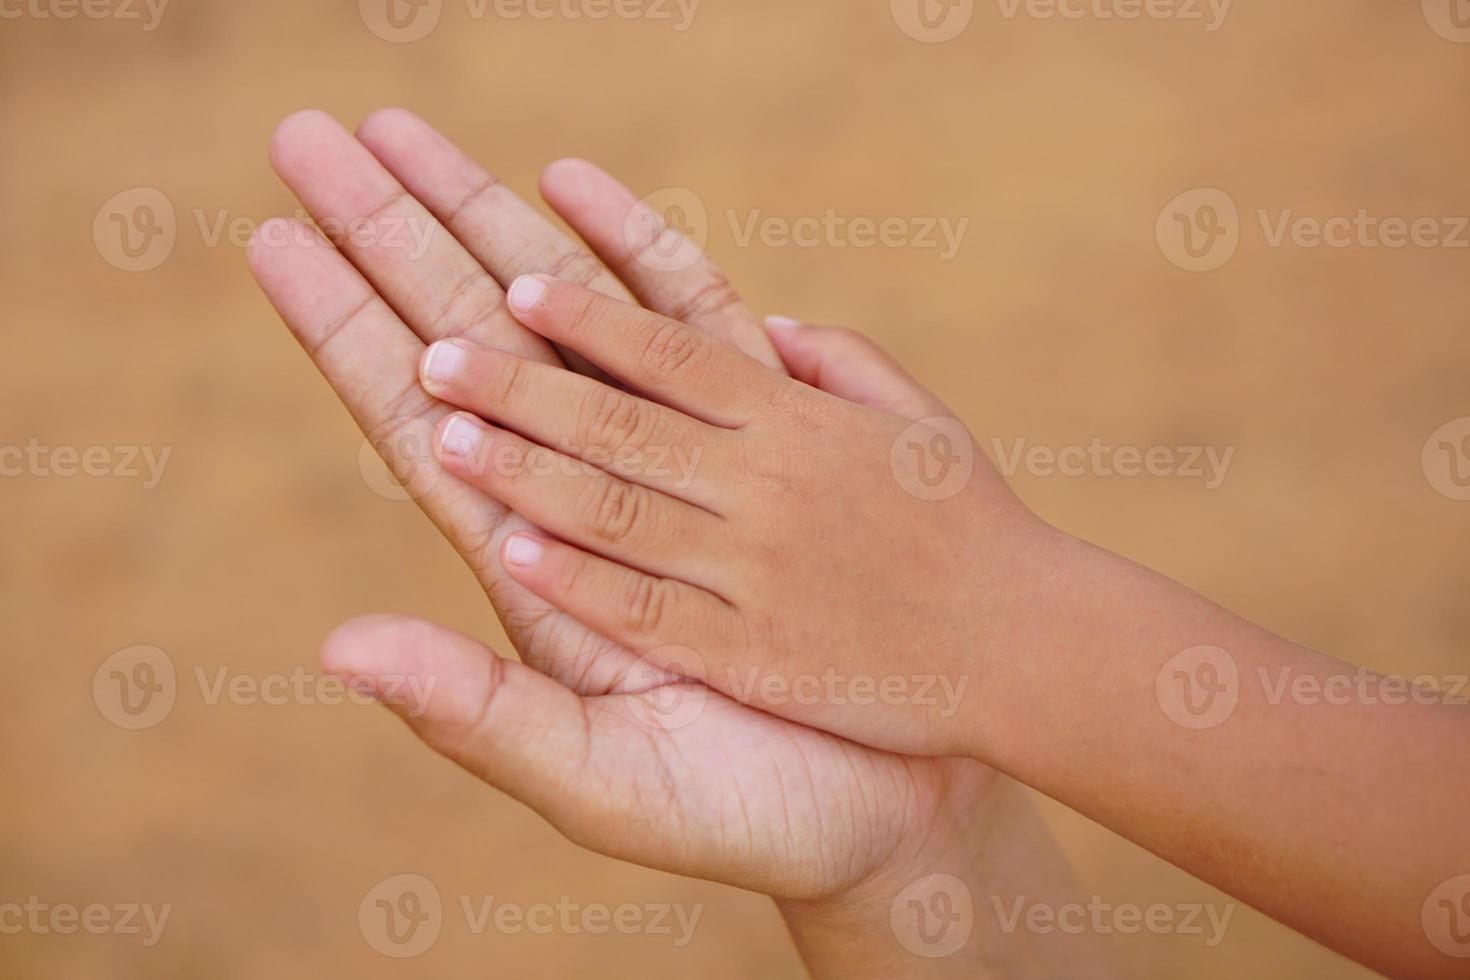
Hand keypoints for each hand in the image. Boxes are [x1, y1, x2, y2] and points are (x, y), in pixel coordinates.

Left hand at [248, 109, 1000, 905]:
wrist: (890, 807)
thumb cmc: (753, 815)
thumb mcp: (606, 783)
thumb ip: (477, 717)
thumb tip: (336, 652)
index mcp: (533, 577)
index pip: (415, 429)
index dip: (349, 334)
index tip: (279, 241)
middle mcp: (587, 504)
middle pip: (468, 343)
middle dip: (391, 240)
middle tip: (315, 139)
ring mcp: (672, 466)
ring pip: (560, 316)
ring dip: (485, 225)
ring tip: (410, 136)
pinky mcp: (760, 448)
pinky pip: (679, 329)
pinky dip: (627, 257)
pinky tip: (578, 194)